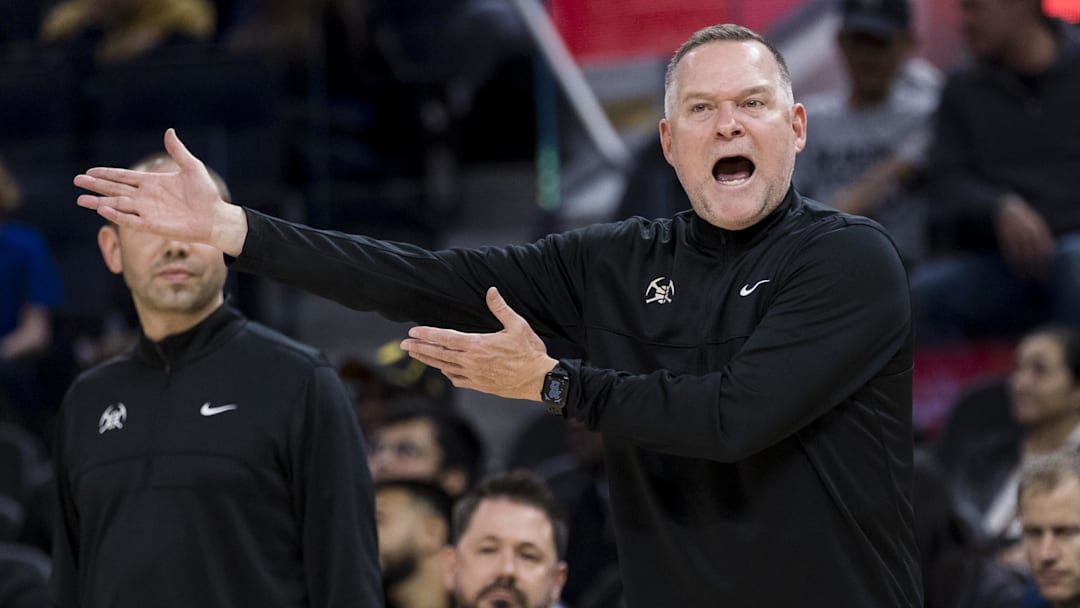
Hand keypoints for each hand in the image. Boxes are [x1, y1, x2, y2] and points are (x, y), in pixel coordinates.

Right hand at [73, 128, 247, 255]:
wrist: (216, 217)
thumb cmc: (206, 194)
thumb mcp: (192, 167)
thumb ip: (177, 151)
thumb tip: (169, 131)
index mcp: (152, 182)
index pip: (123, 176)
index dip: (106, 173)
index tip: (89, 171)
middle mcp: (146, 197)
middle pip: (115, 189)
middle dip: (96, 185)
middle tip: (76, 180)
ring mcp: (147, 211)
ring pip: (118, 205)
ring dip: (99, 201)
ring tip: (80, 199)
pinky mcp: (153, 225)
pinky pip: (130, 220)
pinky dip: (117, 215)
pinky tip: (103, 209)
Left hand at [400, 287, 556, 401]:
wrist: (538, 380)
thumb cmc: (530, 352)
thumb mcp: (518, 325)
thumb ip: (501, 308)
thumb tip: (491, 290)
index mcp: (477, 345)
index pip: (445, 338)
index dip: (427, 333)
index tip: (413, 331)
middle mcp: (471, 361)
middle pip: (438, 353)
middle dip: (419, 347)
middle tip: (403, 344)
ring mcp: (474, 375)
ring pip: (444, 367)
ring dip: (428, 360)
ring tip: (416, 354)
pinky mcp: (480, 385)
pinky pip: (457, 379)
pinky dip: (447, 373)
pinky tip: (443, 369)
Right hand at [996, 195, 1052, 277]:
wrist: (1007, 208)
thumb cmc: (1024, 218)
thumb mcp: (1036, 224)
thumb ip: (1043, 237)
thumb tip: (1049, 254)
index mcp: (1039, 229)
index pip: (1045, 251)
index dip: (1046, 264)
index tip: (1047, 274)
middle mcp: (1027, 233)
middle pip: (1034, 256)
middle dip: (1037, 269)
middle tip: (1039, 279)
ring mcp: (1015, 236)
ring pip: (1021, 257)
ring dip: (1025, 270)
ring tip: (1027, 278)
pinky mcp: (1004, 239)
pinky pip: (1010, 255)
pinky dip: (1013, 264)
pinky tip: (1016, 271)